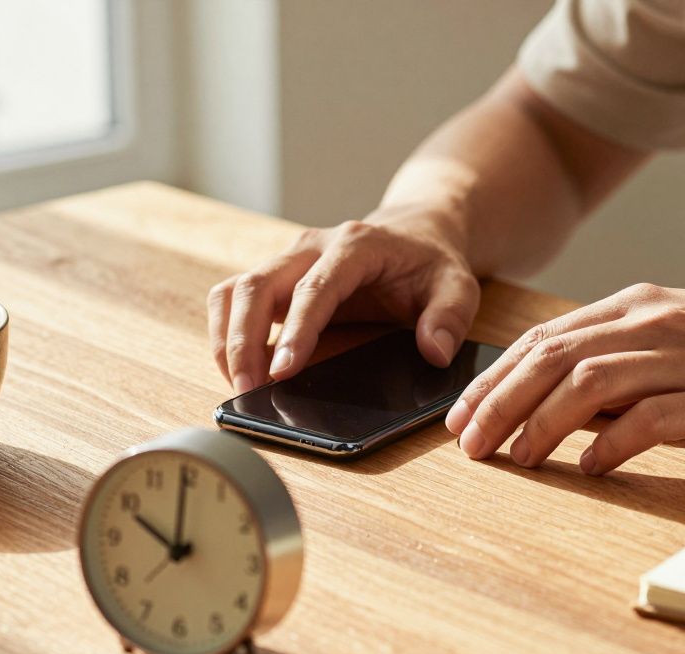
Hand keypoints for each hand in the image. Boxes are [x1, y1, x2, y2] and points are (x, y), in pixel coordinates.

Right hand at [206, 205, 480, 391]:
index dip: (295, 330)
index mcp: (355, 246)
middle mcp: (311, 247)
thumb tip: (433, 352)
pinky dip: (226, 332)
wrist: (414, 234)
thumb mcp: (458, 286)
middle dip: (243, 339)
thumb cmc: (430, 264)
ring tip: (237, 384)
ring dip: (227, 338)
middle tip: (246, 389)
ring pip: (235, 290)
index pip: (314, 288)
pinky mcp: (275, 277)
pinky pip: (234, 298)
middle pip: (257, 285)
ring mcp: (287, 260)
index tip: (282, 371)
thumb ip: (450, 318)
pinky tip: (237, 367)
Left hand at [444, 284, 684, 474]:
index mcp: (636, 305)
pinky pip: (651, 419)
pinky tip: (589, 466)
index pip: (543, 338)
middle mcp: (652, 323)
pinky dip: (612, 443)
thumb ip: (617, 359)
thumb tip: (555, 401)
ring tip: (515, 458)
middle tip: (468, 443)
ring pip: (589, 383)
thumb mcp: (675, 337)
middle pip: (552, 358)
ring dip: (541, 423)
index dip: (494, 377)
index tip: (461, 413)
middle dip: (498, 402)